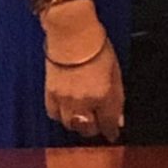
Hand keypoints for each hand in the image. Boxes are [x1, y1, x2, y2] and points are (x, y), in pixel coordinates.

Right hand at [41, 12, 122, 142]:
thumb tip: (118, 118)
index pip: (107, 122)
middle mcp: (82, 102)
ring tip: (85, 118)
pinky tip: (68, 111)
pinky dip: (62, 116)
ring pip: (70, 125)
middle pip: (87, 129)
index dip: (111, 131)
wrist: (71, 33)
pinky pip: (54, 115)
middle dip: (95, 128)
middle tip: (99, 124)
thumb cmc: (98, 47)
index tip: (113, 134)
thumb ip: (117, 96)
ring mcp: (63, 99)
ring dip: (79, 124)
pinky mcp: (49, 94)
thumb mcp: (116, 70)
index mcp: (102, 95)